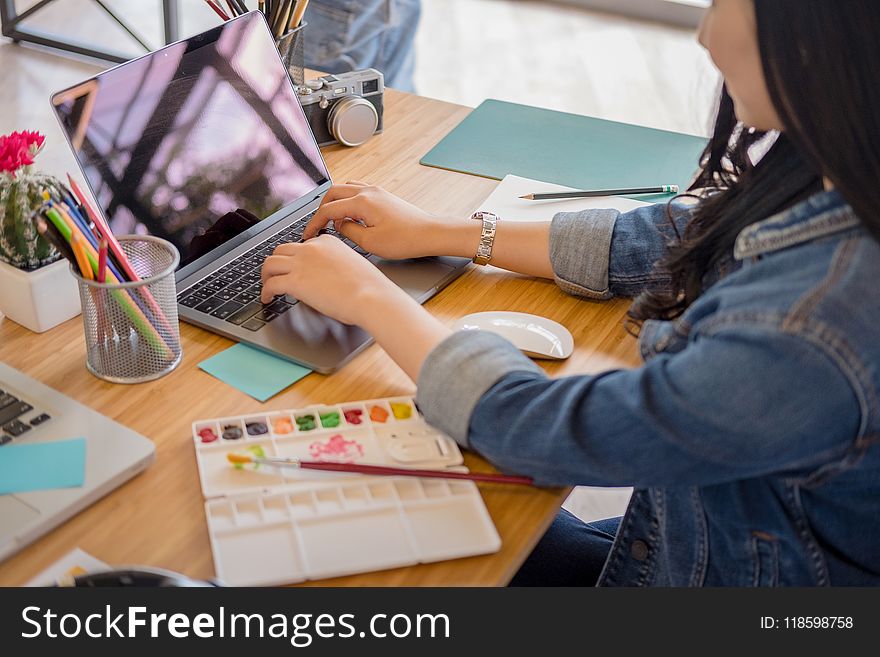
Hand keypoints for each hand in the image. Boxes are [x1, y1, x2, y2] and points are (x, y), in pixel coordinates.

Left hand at [260, 235, 400, 325]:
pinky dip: (265, 292)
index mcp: (327, 242)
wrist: (371, 296)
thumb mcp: (352, 265)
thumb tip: (325, 277)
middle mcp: (311, 248)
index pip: (303, 245)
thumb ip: (335, 265)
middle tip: (274, 274)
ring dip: (265, 275)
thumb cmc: (369, 287)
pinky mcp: (295, 281)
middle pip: (281, 250)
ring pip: (269, 263)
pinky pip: (270, 284)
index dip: (295, 258)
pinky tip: (267, 298)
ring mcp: (301, 263)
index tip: (294, 267)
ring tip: (266, 285)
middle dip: (275, 262)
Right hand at [302, 181, 455, 258]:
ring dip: (334, 201)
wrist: (429, 234)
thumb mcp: (370, 243)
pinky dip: (347, 199)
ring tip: (332, 219)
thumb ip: (349, 231)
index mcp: (362, 202)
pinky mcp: (383, 195)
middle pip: (333, 193)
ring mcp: (377, 191)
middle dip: (321, 209)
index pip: (328, 210)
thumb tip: (339, 225)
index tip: (308, 234)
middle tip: (317, 225)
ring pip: (345, 188)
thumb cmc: (404, 240)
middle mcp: (368, 191)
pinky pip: (358, 190)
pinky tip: (350, 213)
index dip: (314, 223)